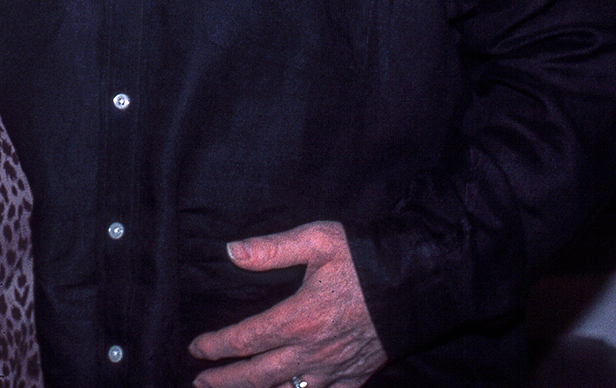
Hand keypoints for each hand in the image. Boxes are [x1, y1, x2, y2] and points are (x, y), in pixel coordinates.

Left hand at [188, 221, 386, 387]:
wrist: (418, 281)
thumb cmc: (366, 259)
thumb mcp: (317, 241)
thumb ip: (271, 249)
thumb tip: (232, 252)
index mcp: (298, 319)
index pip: (245, 339)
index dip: (216, 346)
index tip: (196, 348)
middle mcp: (312, 351)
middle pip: (257, 376)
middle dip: (224, 381)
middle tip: (201, 382)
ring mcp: (335, 368)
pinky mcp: (356, 375)